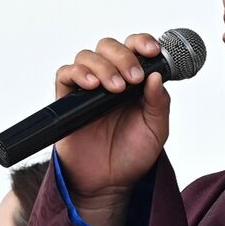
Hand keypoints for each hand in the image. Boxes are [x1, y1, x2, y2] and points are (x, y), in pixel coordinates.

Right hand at [53, 34, 170, 225]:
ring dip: (103, 66)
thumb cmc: (133, 154)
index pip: (134, 48)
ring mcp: (87, 88)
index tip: (153, 51)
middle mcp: (109, 78)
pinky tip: (92, 86)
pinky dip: (78, 74)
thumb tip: (157, 75)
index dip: (142, 42)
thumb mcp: (156, 130)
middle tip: (134, 78)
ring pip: (87, 56)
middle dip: (123, 56)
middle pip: (109, 46)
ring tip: (115, 88)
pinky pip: (65, 74)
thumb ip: (159, 103)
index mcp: (134, 80)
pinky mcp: (67, 100)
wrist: (110, 182)